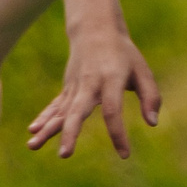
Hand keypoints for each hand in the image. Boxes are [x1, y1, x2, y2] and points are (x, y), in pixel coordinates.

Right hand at [25, 30, 161, 158]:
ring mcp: (74, 86)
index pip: (112, 110)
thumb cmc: (125, 54)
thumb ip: (151, 97)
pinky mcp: (67, 88)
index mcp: (110, 80)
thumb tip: (153, 123)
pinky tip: (33, 131)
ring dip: (47, 129)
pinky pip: (55, 106)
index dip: (118, 133)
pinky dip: (44, 118)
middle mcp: (88, 84)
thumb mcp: (143, 71)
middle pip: (78, 112)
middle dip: (70, 133)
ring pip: (60, 111)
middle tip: (64, 155)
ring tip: (32, 146)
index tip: (124, 154)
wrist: (95, 30)